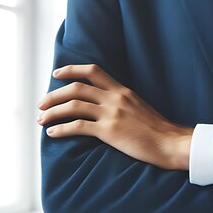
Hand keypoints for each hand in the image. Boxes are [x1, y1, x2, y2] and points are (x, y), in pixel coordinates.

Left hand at [37, 64, 192, 169]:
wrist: (170, 143)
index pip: (93, 71)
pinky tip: (53, 133)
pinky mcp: (109, 131)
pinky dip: (61, 129)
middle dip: (54, 95)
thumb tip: (108, 106)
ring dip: (52, 112)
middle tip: (42, 104)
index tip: (57, 74)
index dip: (71, 70)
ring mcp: (112, 114)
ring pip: (73, 105)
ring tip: (42, 120)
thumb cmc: (158, 130)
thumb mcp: (140, 107)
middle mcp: (115, 98)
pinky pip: (78, 126)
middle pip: (76, 87)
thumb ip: (124, 103)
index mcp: (123, 90)